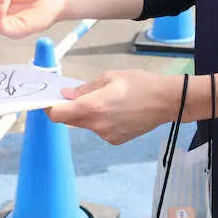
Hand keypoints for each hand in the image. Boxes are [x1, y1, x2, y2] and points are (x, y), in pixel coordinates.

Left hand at [47, 70, 180, 144]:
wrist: (167, 102)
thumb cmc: (139, 83)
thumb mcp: (110, 77)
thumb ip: (85, 88)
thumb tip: (66, 95)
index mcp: (93, 107)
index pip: (58, 115)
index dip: (50, 108)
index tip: (50, 100)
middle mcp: (97, 125)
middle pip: (70, 121)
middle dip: (68, 109)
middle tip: (75, 96)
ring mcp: (106, 136)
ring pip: (85, 125)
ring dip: (87, 114)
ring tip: (106, 100)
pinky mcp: (115, 141)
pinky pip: (99, 130)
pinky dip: (101, 121)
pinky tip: (117, 111)